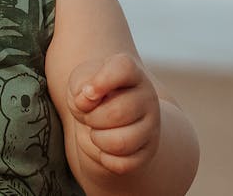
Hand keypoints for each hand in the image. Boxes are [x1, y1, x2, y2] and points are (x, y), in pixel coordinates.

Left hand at [68, 53, 160, 175]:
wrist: (107, 118)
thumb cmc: (92, 95)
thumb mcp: (80, 82)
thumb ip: (80, 84)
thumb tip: (87, 99)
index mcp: (131, 73)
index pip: (123, 68)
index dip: (102, 80)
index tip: (88, 92)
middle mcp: (147, 97)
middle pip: (116, 113)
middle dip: (92, 118)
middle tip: (89, 116)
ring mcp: (151, 126)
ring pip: (120, 143)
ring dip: (98, 139)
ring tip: (97, 131)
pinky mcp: (147, 152)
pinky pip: (122, 164)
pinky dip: (105, 159)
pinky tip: (105, 148)